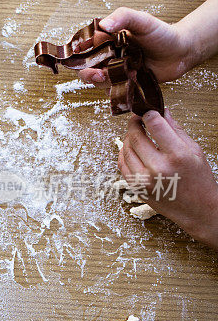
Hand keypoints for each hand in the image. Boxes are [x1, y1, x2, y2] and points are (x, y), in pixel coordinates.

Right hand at [79, 7, 196, 85]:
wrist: (181, 52)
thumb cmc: (162, 34)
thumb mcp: (142, 20)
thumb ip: (123, 17)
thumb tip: (103, 24)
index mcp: (106, 40)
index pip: (83, 47)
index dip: (77, 52)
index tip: (77, 55)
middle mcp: (107, 56)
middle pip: (85, 68)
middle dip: (87, 73)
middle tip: (97, 73)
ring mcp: (115, 71)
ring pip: (98, 82)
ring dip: (105, 82)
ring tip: (119, 76)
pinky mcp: (124, 84)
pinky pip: (114, 91)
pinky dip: (118, 90)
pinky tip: (130, 82)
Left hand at [118, 108, 217, 248]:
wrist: (198, 210)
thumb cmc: (199, 180)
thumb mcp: (194, 151)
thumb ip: (176, 130)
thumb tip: (162, 112)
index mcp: (177, 155)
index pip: (155, 125)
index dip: (149, 114)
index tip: (147, 110)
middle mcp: (158, 167)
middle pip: (136, 136)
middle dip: (135, 124)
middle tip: (137, 119)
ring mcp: (144, 179)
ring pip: (126, 149)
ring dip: (128, 138)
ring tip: (136, 133)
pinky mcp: (136, 187)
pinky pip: (122, 165)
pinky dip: (123, 153)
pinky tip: (130, 148)